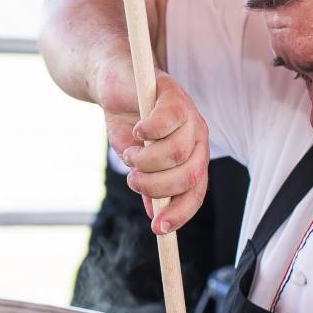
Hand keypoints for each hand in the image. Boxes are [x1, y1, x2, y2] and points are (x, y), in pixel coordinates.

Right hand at [95, 63, 210, 235]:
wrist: (114, 84)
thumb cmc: (128, 122)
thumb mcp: (136, 160)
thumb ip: (149, 184)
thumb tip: (156, 215)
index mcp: (193, 157)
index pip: (195, 192)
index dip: (179, 213)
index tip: (157, 229)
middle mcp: (197, 138)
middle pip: (189, 176)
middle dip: (157, 186)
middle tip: (133, 180)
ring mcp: (189, 115)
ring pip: (176, 154)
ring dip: (145, 161)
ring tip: (129, 154)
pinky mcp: (174, 95)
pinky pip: (163, 125)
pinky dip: (144, 134)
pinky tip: (135, 131)